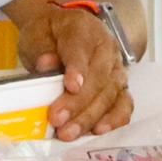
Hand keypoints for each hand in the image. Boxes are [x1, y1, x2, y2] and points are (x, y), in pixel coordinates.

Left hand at [26, 3, 133, 138]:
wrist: (61, 32)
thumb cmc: (49, 35)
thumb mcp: (37, 35)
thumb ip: (42, 48)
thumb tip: (46, 64)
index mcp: (84, 28)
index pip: (82, 48)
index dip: (77, 68)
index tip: (71, 86)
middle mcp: (106, 48)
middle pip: (98, 77)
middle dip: (78, 102)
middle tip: (57, 119)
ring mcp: (117, 68)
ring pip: (110, 94)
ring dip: (90, 116)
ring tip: (69, 132)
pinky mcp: (120, 86)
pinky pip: (124, 104)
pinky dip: (114, 119)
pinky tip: (99, 131)